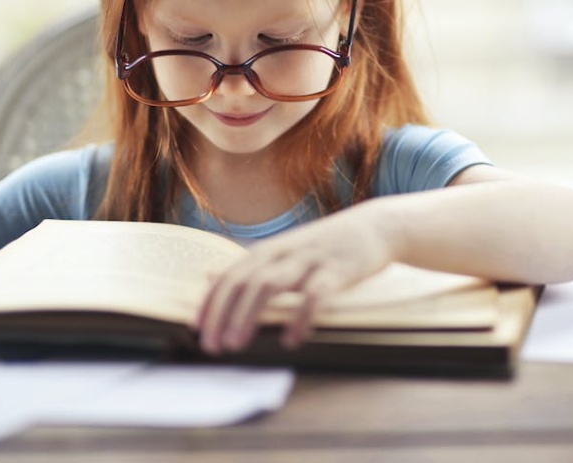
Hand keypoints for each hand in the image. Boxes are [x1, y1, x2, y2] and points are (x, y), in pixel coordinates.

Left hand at [195, 208, 396, 353]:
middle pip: (243, 281)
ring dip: (249, 315)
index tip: (197, 330)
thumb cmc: (325, 246)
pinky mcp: (337, 270)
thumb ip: (250, 266)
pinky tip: (292, 339)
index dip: (211, 302)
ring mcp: (309, 259)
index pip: (230, 276)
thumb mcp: (284, 251)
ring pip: (269, 284)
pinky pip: (315, 295)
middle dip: (222, 313)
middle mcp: (283, 252)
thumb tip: (211, 276)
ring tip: (237, 344)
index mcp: (268, 251)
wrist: (374, 227)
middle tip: (212, 346)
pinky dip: (300, 317)